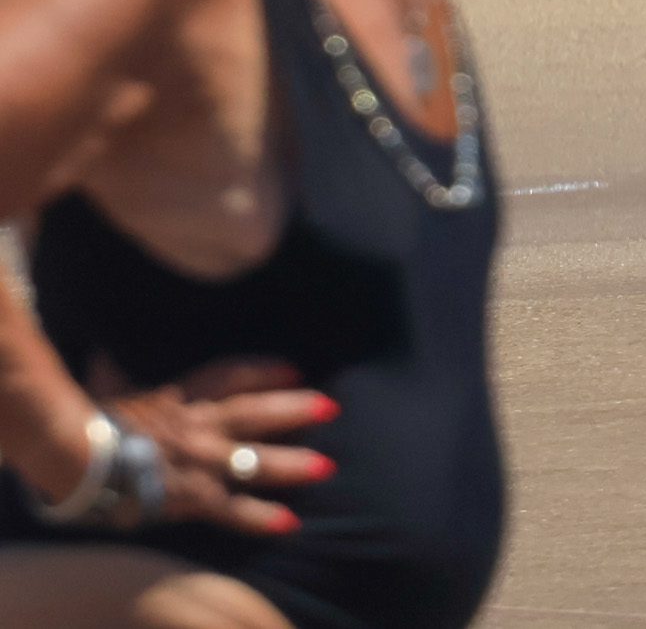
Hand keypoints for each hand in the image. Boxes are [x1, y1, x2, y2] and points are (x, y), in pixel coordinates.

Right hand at [75, 357, 336, 535]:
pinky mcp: (190, 496)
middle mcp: (197, 427)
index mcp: (178, 399)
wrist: (76, 455)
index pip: (229, 377)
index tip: (293, 369)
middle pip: (254, 413)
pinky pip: (231, 509)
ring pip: (253, 460)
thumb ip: (115, 376)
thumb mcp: (108, 393)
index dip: (263, 371)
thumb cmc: (87, 425)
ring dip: (290, 464)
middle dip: (293, 409)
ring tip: (326, 467)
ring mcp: (198, 462)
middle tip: (331, 407)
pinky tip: (289, 523)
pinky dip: (260, 517)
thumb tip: (101, 358)